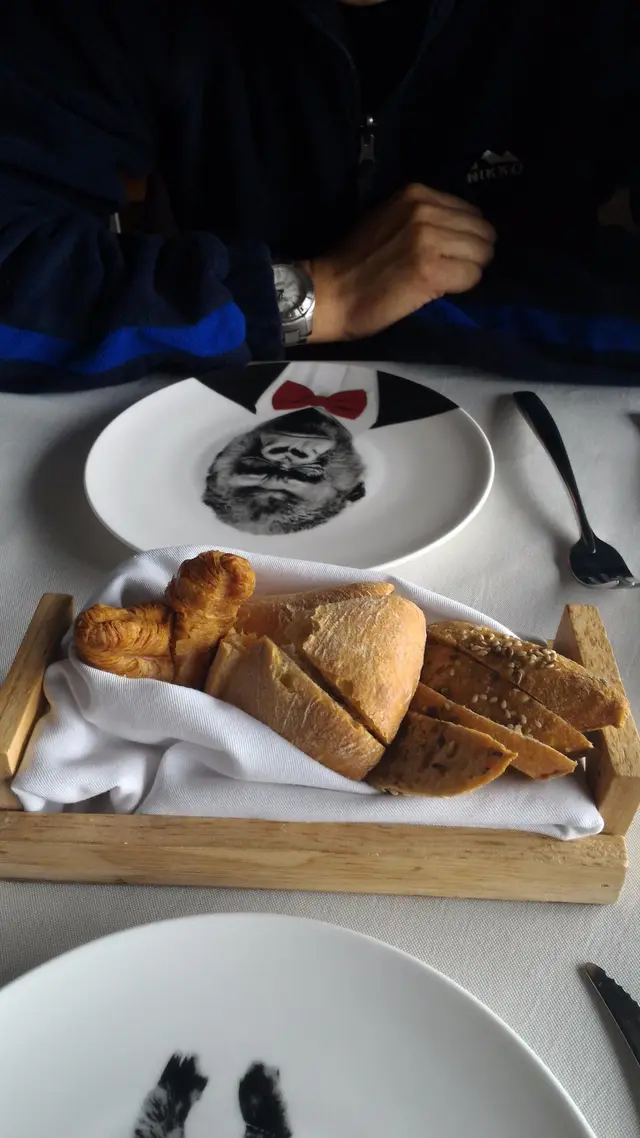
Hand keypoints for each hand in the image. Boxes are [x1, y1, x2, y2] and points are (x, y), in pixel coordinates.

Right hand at [303, 183, 494, 342]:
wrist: (329, 292)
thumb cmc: (356, 262)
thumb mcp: (390, 220)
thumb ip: (425, 218)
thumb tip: (464, 232)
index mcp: (416, 193)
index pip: (471, 212)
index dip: (464, 237)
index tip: (446, 254)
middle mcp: (425, 209)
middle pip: (483, 232)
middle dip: (472, 254)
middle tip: (448, 271)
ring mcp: (428, 238)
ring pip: (482, 254)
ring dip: (468, 271)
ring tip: (442, 280)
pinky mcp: (430, 269)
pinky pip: (472, 276)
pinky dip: (461, 286)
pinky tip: (438, 291)